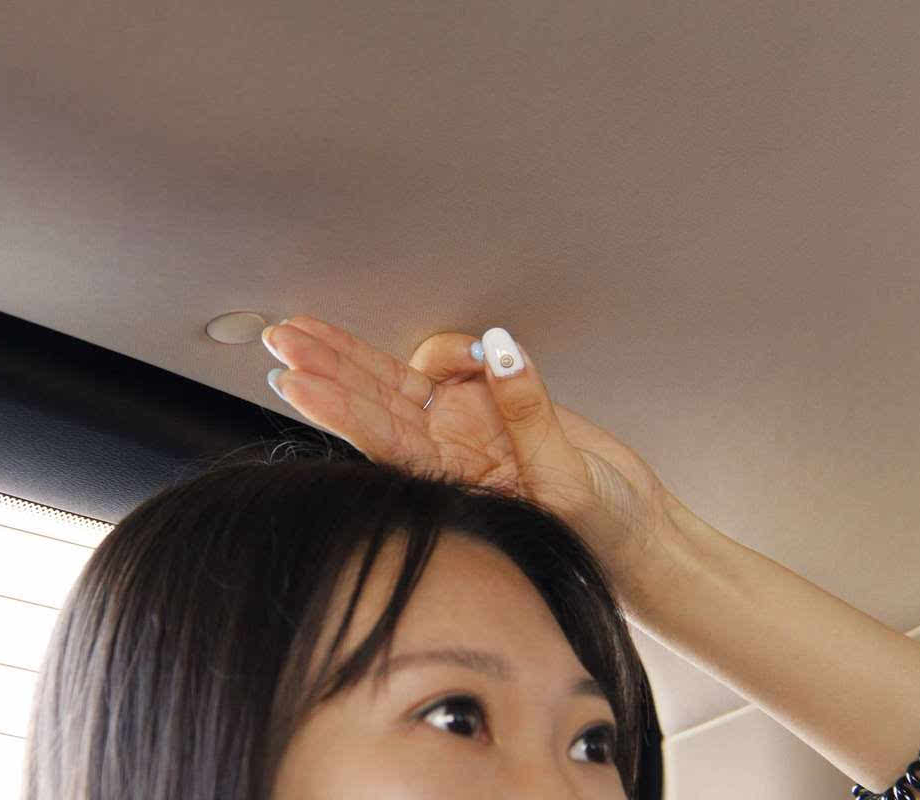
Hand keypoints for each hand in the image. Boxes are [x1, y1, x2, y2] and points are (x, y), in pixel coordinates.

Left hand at [260, 315, 683, 577]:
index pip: (379, 437)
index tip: (295, 379)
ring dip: (360, 356)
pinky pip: (463, 366)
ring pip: (403, 382)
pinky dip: (457, 351)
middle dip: (327, 368)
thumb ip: (530, 413)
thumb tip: (498, 351)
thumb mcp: (565, 481)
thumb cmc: (599, 531)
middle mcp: (449, 452)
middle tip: (281, 336)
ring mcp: (470, 427)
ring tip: (314, 330)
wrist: (638, 533)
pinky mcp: (497, 406)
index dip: (336, 405)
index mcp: (450, 481)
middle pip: (374, 402)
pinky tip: (466, 349)